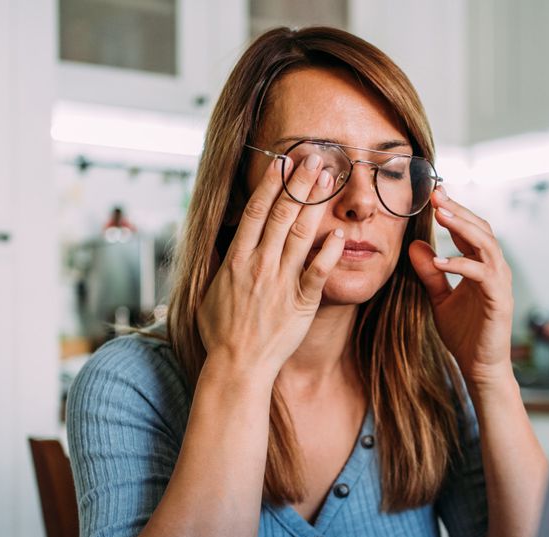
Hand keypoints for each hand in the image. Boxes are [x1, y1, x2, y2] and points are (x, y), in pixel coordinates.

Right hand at [198, 154, 345, 379]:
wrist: (237, 366)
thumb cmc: (220, 333)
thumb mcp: (208, 291)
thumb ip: (217, 262)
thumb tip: (218, 238)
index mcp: (235, 259)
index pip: (254, 212)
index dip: (270, 185)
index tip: (281, 163)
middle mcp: (259, 265)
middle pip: (281, 214)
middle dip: (299, 183)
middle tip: (314, 158)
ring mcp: (281, 283)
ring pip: (301, 234)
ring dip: (315, 204)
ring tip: (329, 179)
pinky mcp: (300, 303)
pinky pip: (318, 272)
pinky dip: (329, 251)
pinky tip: (340, 232)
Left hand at [408, 190, 514, 387]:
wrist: (479, 367)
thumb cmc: (465, 334)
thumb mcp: (439, 298)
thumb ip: (430, 273)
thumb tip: (414, 246)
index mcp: (482, 265)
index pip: (470, 230)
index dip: (453, 211)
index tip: (432, 195)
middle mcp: (495, 269)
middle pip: (481, 229)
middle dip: (458, 211)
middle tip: (436, 196)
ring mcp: (500, 283)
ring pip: (487, 245)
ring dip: (463, 228)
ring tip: (441, 216)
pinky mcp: (499, 300)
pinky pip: (482, 274)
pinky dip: (461, 264)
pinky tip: (440, 261)